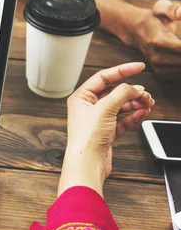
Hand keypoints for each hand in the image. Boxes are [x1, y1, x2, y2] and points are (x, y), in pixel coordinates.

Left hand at [59, 62, 153, 196]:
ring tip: (148, 103)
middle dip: (131, 91)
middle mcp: (88, 107)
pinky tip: (143, 113)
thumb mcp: (105, 109)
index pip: (103, 77)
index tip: (139, 66)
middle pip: (114, 92)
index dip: (122, 70)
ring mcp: (98, 119)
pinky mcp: (106, 132)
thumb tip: (134, 87)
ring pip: (120, 106)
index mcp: (81, 97)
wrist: (87, 163)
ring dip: (135, 103)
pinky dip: (134, 116)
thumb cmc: (87, 137)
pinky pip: (123, 120)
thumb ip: (121, 94)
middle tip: (146, 94)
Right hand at [126, 0, 180, 78]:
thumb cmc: (153, 18)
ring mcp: (158, 67)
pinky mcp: (161, 73)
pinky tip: (179, 52)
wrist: (136, 31)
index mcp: (158, 42)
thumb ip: (172, 9)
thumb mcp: (161, 8)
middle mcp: (157, 58)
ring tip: (179, 43)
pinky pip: (180, 73)